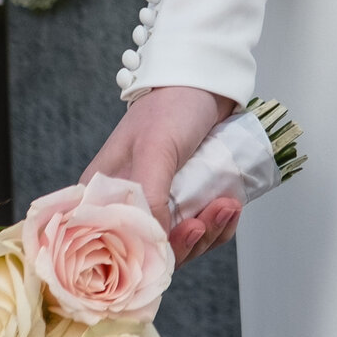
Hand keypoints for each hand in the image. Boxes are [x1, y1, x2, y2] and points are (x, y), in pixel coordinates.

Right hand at [81, 85, 243, 262]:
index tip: (168, 249)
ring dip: (208, 232)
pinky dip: (220, 225)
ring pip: (182, 244)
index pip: (113, 243)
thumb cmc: (172, 106)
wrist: (207, 81)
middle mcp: (129, 203)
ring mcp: (162, 204)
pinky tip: (230, 205)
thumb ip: (150, 196)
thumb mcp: (156, 148)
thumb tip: (153, 243)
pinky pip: (204, 231)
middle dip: (184, 243)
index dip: (140, 255)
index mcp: (106, 193)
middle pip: (152, 250)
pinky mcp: (189, 201)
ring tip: (226, 206)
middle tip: (202, 222)